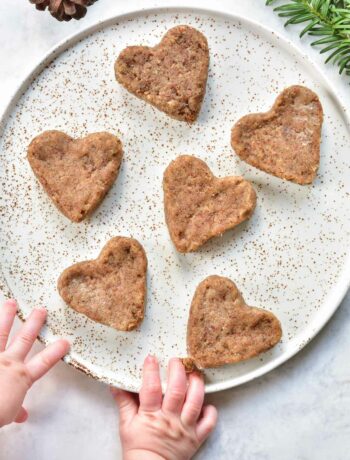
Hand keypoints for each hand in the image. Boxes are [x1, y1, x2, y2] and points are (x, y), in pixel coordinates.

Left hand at [0, 299, 69, 427]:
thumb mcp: (8, 414)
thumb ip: (15, 410)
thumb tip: (23, 415)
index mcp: (21, 377)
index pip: (44, 362)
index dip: (56, 351)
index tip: (65, 341)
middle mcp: (9, 362)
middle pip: (25, 339)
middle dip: (34, 324)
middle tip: (41, 309)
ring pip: (1, 332)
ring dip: (7, 316)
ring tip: (10, 303)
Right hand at [111, 356, 217, 459]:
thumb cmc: (137, 448)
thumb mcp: (126, 425)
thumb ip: (124, 402)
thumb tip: (115, 384)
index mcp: (151, 415)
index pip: (151, 388)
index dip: (151, 371)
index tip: (151, 357)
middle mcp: (170, 419)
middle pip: (177, 390)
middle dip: (178, 371)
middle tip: (176, 360)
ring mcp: (185, 428)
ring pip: (195, 402)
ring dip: (197, 385)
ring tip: (194, 374)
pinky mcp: (196, 438)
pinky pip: (208, 423)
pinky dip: (210, 411)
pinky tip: (207, 402)